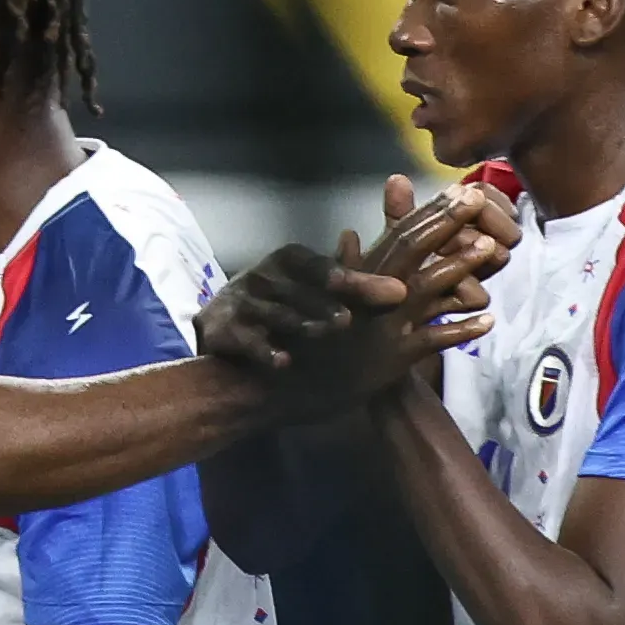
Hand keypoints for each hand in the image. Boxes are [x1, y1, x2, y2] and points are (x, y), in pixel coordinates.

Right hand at [197, 241, 414, 373]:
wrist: (222, 333)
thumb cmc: (280, 308)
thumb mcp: (313, 290)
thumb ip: (356, 286)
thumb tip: (402, 290)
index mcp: (290, 261)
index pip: (316, 266)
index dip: (338, 275)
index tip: (357, 286)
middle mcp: (264, 275)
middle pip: (297, 290)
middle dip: (322, 304)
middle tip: (348, 320)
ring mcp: (242, 302)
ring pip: (274, 313)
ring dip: (299, 323)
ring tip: (324, 334)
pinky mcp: (222, 329)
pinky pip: (247, 341)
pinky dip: (265, 351)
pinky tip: (284, 363)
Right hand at [273, 176, 510, 408]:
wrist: (308, 389)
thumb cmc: (324, 341)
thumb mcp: (332, 299)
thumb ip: (349, 266)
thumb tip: (348, 233)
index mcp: (361, 276)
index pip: (400, 234)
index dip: (430, 210)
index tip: (459, 189)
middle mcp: (372, 294)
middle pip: (413, 249)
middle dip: (446, 222)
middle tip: (477, 198)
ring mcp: (385, 325)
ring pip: (426, 288)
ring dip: (459, 266)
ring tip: (491, 247)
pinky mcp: (396, 357)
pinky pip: (433, 339)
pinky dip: (461, 330)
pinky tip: (489, 320)